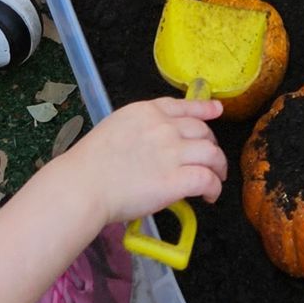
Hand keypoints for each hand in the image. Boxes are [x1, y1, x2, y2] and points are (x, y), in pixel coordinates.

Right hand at [71, 95, 227, 227]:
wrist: (85, 184)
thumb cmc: (90, 163)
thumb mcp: (116, 128)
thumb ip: (141, 130)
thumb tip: (156, 146)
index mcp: (147, 111)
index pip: (184, 106)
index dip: (204, 109)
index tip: (216, 111)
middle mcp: (164, 127)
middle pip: (203, 131)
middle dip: (211, 145)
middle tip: (211, 161)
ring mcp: (172, 152)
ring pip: (212, 154)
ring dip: (219, 167)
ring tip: (217, 179)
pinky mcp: (176, 180)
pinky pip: (207, 179)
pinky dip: (214, 187)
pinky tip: (210, 196)